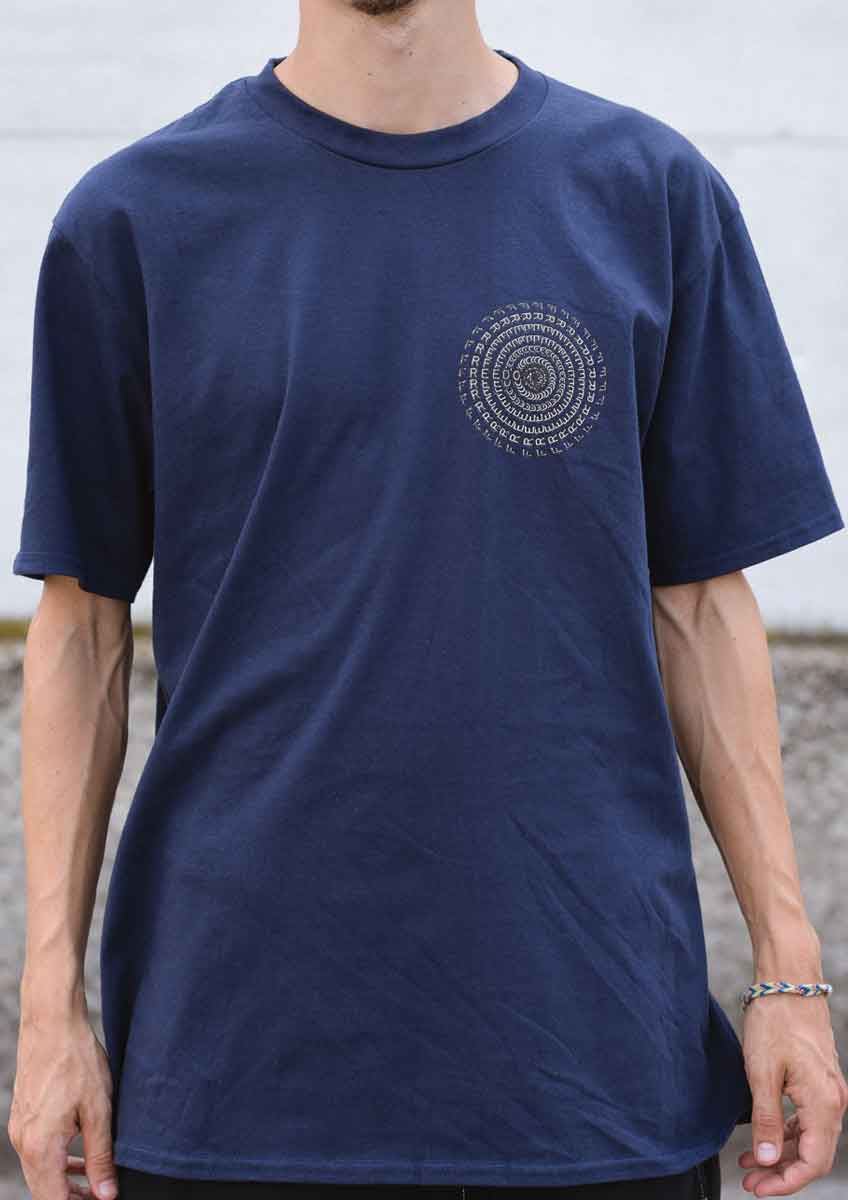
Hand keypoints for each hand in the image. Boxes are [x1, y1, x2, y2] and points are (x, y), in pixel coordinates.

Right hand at [7, 1010, 117, 1199]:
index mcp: (41, 1147)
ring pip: (40, 1172)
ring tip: (95, 1183)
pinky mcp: (23, 1116)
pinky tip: (79, 1157)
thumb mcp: (99, 1110)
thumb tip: (106, 1194)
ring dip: (64, 1182)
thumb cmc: (77, 1060)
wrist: (52, 1022)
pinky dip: (57, 1161)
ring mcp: (20, 1129)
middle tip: (102, 1196)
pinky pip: (37, 1151)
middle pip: (44, 1191)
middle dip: (71, 1199)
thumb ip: (101, 1156)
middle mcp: (24, 1142)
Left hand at [739, 993, 847, 1195]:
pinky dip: (787, 1132)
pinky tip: (763, 1136)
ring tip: (749, 1163)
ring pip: (810, 1138)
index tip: (758, 1190)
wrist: (789, 981)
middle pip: (813, 1155)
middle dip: (782, 1173)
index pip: (813, 1162)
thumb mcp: (761, 1071)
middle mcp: (834, 1100)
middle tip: (750, 1182)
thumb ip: (765, 1119)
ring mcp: (829, 1089)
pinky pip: (808, 1118)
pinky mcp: (819, 1079)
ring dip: (782, 1154)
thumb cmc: (774, 1020)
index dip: (786, 1183)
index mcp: (823, 1102)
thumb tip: (766, 1160)